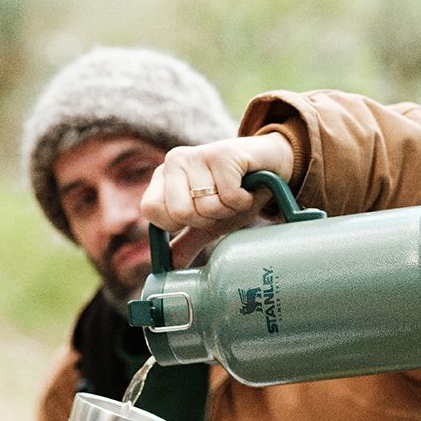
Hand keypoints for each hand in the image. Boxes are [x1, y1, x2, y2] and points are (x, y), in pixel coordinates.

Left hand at [140, 132, 294, 266]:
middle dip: (206, 219)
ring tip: (235, 195)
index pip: (150, 210)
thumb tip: (170, 266)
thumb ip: (187, 241)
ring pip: (208, 207)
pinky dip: (243, 201)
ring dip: (228, 210)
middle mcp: (175, 161)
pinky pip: (230, 197)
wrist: (269, 166)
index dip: (175, 223)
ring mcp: (199, 153)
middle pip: (180, 212)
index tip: (195, 215)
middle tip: (219, 205)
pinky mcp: (224, 153)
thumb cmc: (235, 193)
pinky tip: (247, 188)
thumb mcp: (209, 222)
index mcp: (163, 177)